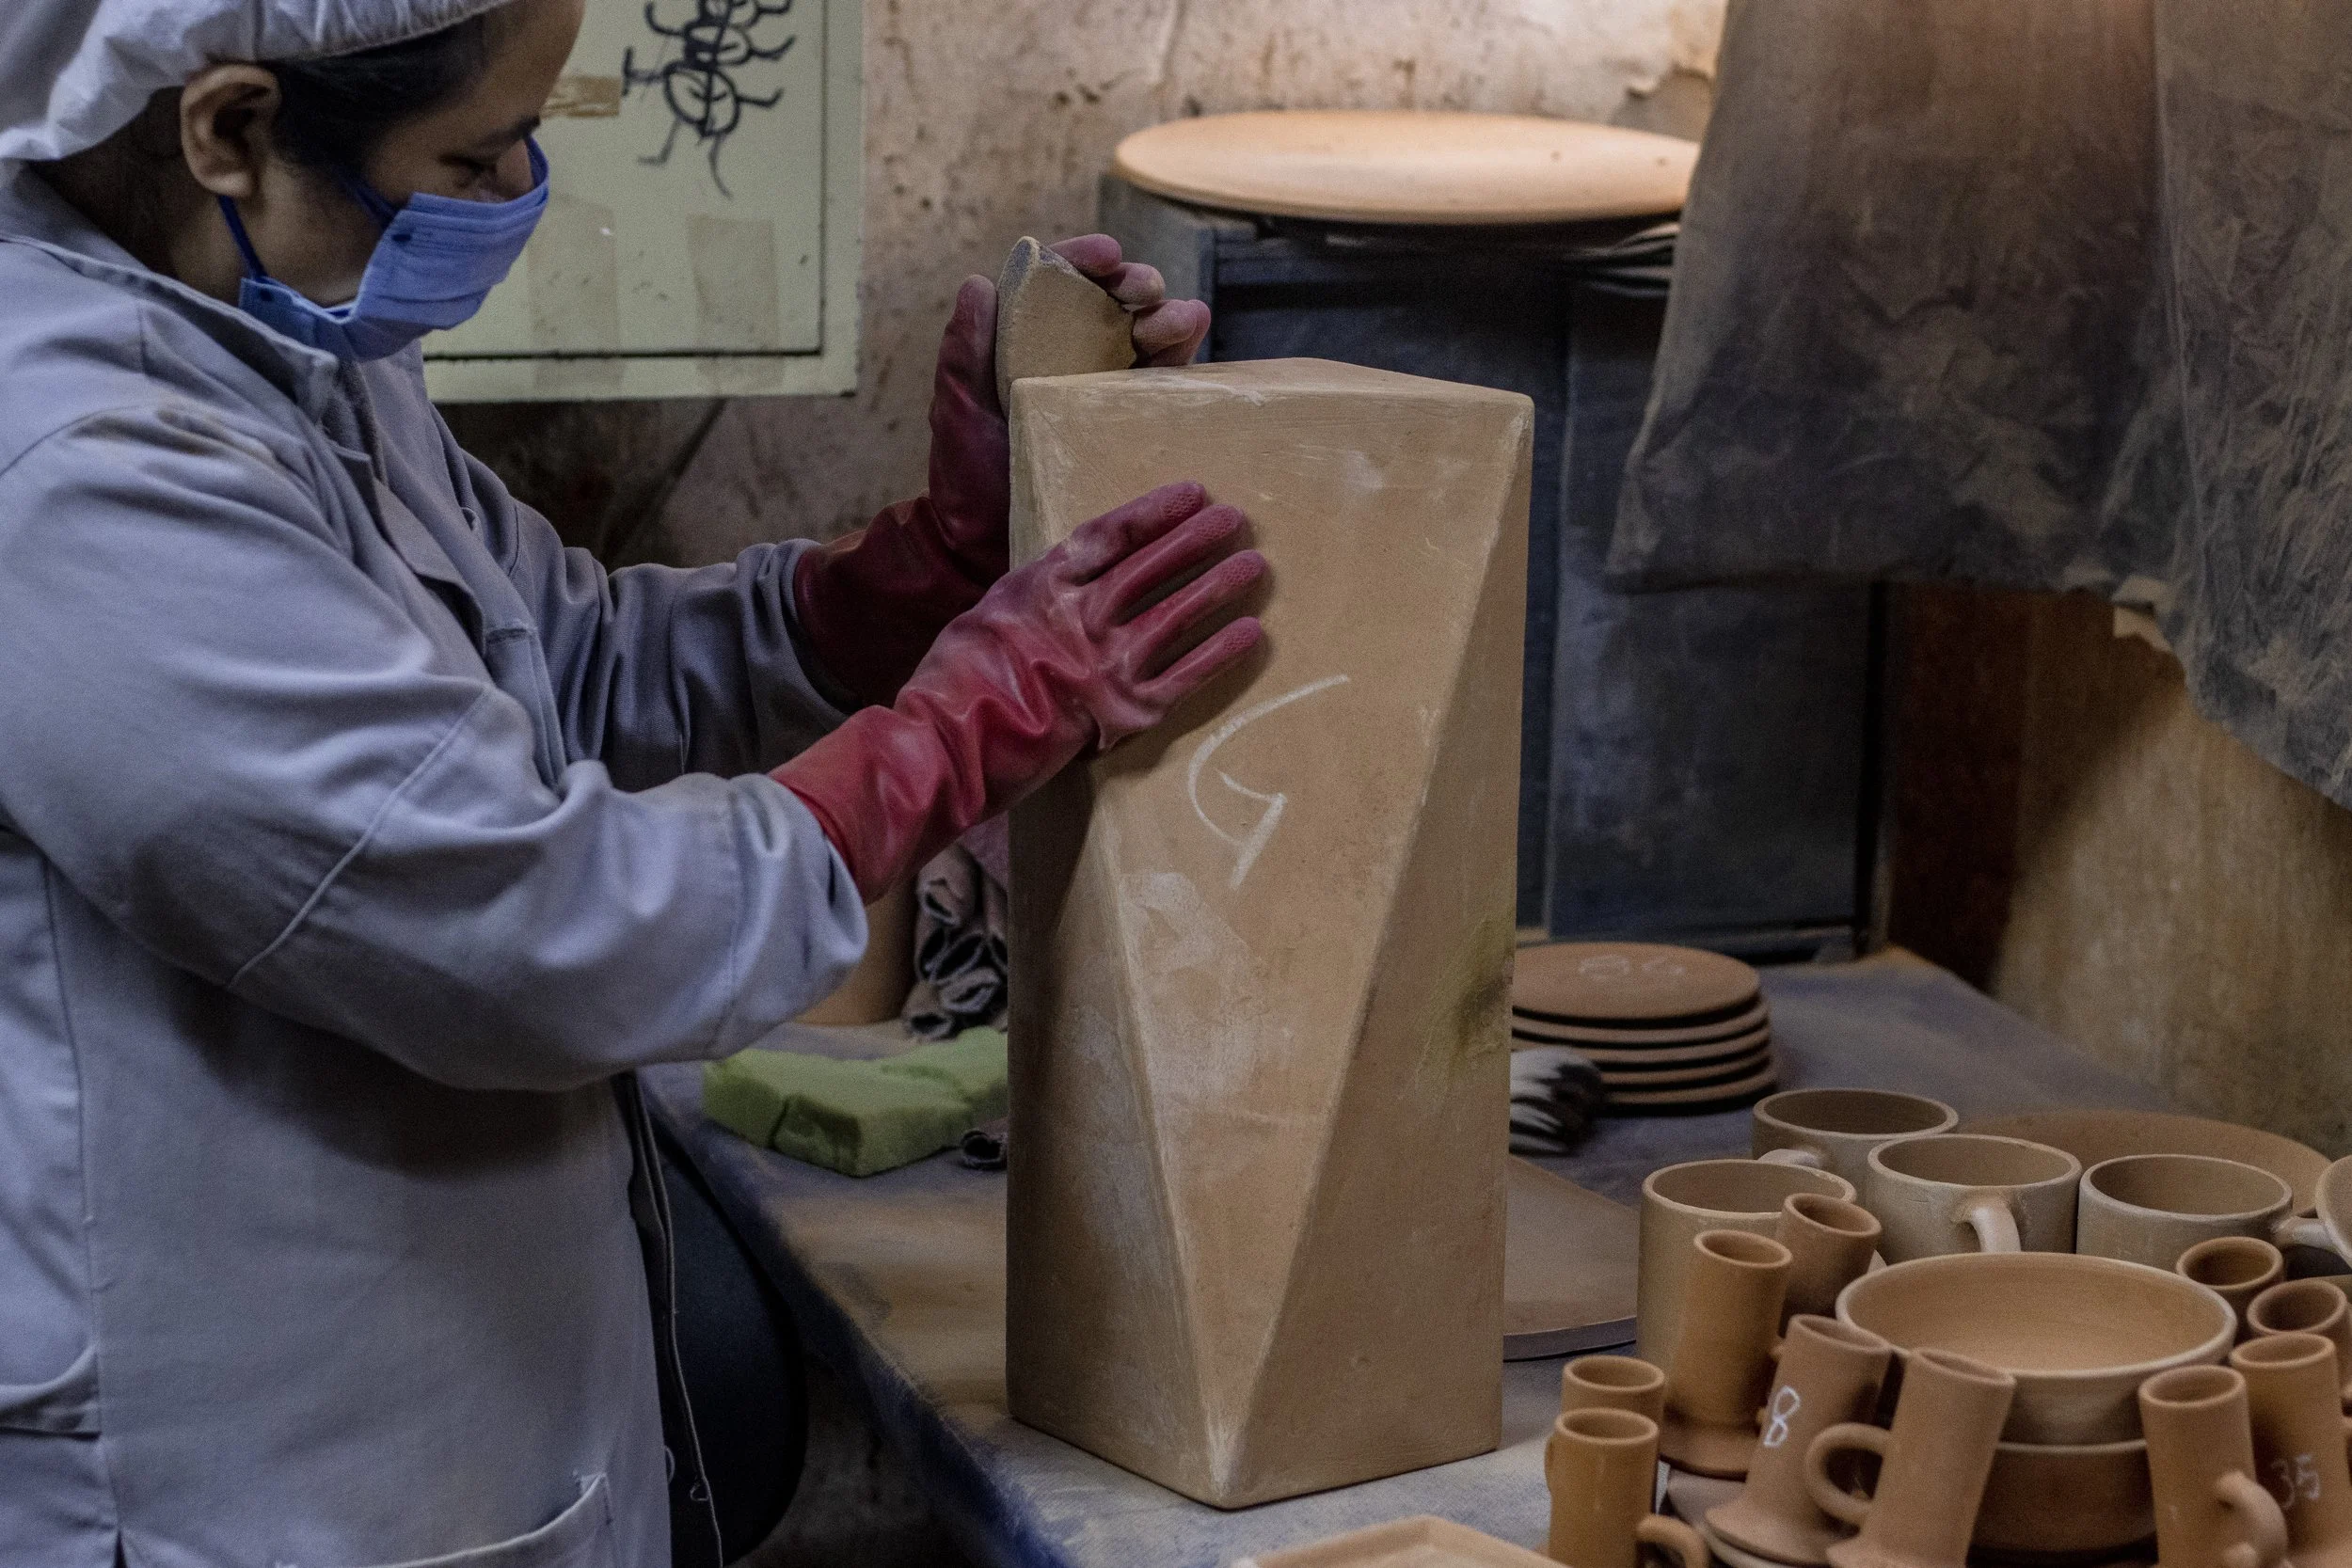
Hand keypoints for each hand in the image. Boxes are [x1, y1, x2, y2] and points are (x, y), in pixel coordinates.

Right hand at [774, 483, 1264, 900]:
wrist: (949, 743)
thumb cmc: (956, 684)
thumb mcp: (988, 616)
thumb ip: (1035, 597)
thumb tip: (1068, 584)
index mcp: (1042, 586)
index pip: (1110, 535)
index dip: (1154, 512)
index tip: (1191, 494)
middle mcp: (1079, 617)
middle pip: (1151, 567)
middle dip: (1196, 539)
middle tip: (1234, 519)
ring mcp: (1104, 664)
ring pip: (1176, 614)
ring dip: (1217, 586)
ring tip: (1253, 565)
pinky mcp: (1123, 712)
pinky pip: (1185, 676)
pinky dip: (1220, 653)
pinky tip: (1250, 633)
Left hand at [791, 237, 1210, 709]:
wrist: (986, 547)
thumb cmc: (965, 478)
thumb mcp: (956, 410)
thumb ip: (963, 350)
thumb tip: (979, 283)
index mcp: (1034, 341)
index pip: (1065, 282)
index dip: (1088, 259)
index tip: (1107, 255)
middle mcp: (1079, 359)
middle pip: (1120, 301)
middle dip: (1139, 283)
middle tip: (1142, 292)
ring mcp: (1113, 394)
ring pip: (1156, 337)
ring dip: (1171, 317)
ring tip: (1168, 327)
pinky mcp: (1137, 430)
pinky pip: (1173, 391)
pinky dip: (1187, 364)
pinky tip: (1188, 358)